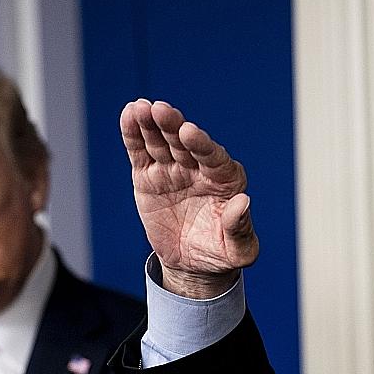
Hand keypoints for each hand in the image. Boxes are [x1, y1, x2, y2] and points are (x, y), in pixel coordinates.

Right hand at [119, 99, 259, 297]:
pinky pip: (140, 152)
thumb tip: (243, 202)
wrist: (191, 265)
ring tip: (140, 108)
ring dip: (150, 123)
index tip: (189, 132)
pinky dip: (133, 134)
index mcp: (225, 180)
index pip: (214, 157)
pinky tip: (129, 114)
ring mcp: (172, 169)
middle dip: (172, 125)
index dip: (201, 144)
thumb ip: (240, 228)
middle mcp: (198, 168)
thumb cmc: (220, 254)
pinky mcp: (148, 176)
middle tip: (160, 110)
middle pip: (184, 143)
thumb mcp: (238, 251)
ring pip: (160, 141)